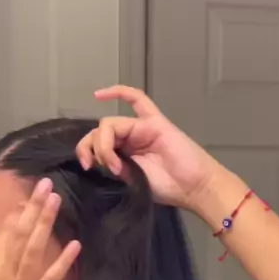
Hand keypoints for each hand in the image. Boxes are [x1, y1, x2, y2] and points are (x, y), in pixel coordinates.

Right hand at [0, 179, 80, 279]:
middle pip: (19, 235)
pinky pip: (52, 278)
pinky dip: (63, 261)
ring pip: (35, 249)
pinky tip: (74, 244)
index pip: (1, 235)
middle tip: (45, 184)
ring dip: (46, 223)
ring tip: (56, 201)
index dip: (14, 214)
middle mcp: (4, 275)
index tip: (25, 197)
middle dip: (32, 208)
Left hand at [76, 85, 220, 211]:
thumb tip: (93, 160)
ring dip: (105, 144)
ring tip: (118, 166)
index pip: (94, 142)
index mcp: (120, 152)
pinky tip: (98, 94)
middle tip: (104, 168)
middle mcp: (128, 137)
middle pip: (99, 131)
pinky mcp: (154, 121)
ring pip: (110, 123)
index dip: (85, 151)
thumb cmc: (167, 188)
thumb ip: (113, 168)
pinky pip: (136, 99)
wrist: (193, 187)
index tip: (88, 167)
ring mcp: (141, 127)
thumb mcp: (131, 181)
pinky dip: (118, 92)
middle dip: (94, 149)